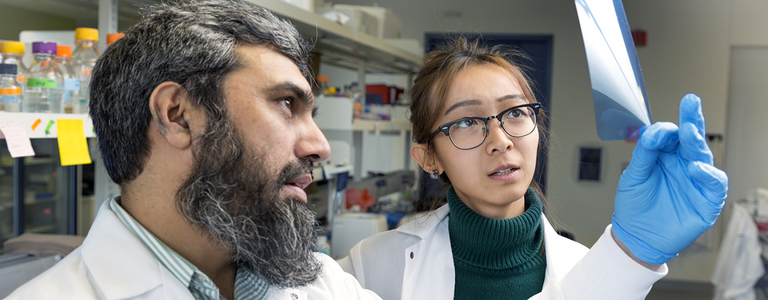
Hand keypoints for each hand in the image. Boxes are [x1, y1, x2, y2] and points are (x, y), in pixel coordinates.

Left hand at [612, 93, 727, 264]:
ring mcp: (696, 181)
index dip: (665, 129)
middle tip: (690, 102)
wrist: (636, 237)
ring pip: (703, 156)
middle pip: (691, 139)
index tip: (656, 131)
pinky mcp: (707, 201)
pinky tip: (694, 167)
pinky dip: (707, 175)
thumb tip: (653, 131)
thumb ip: (644, 153)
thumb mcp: (633, 176)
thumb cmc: (635, 205)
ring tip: (688, 132)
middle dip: (692, 119)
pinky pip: (714, 184)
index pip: (671, 135)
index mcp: (666, 156)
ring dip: (697, 143)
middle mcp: (684, 165)